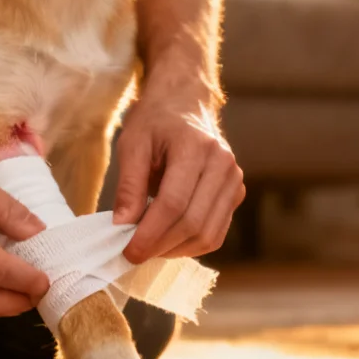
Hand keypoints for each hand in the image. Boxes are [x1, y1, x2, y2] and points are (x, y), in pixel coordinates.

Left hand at [111, 92, 245, 262]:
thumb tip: (122, 225)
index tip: (128, 251)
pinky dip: (192, 245)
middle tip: (134, 255)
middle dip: (161, 246)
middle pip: (193, 222)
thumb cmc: (156, 121)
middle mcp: (222, 165)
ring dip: (176, 250)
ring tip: (150, 248)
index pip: (174, 203)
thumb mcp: (132, 143)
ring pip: (209, 234)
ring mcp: (234, 180)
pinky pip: (217, 232)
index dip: (150, 233)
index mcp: (196, 147)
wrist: (186, 103)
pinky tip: (169, 242)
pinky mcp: (236, 193)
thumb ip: (129, 184)